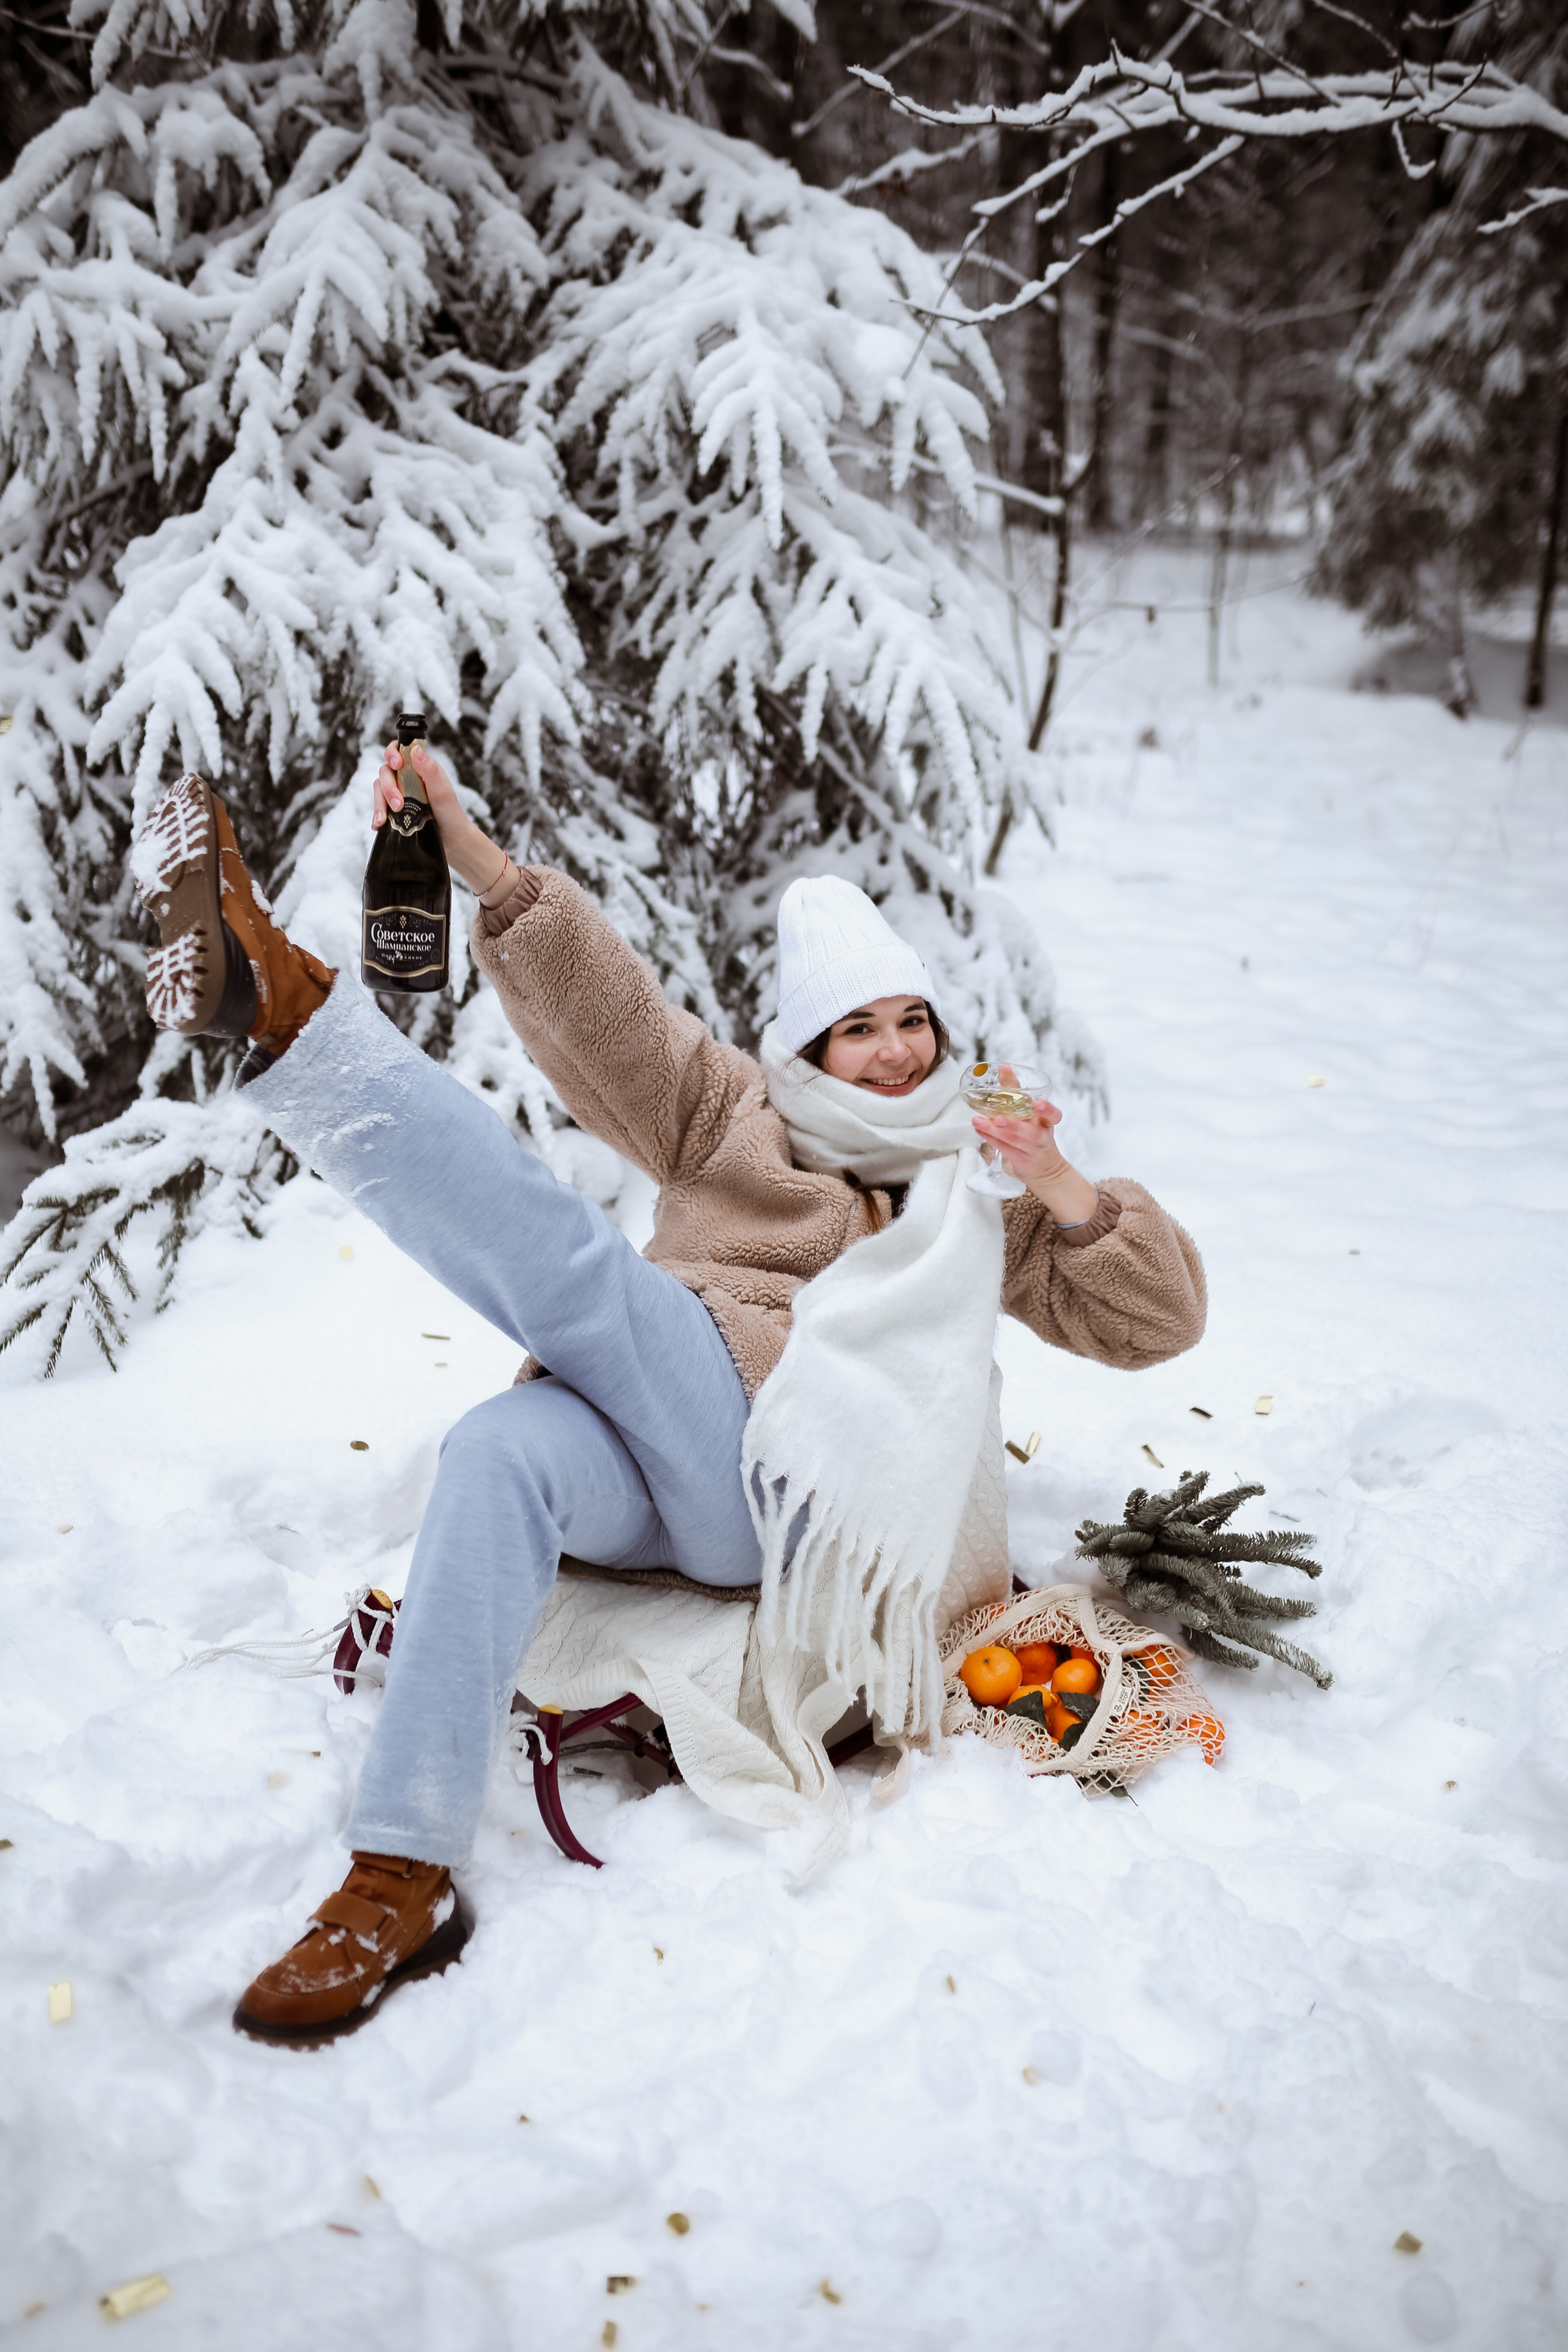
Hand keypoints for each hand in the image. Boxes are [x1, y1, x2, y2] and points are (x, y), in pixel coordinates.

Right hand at [372, 739, 511, 900]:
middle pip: (386, 772)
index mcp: (419, 768)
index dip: (392, 753)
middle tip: (399, 805)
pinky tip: (377, 825)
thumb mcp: (442, 791)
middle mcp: (407, 779)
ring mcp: (400, 794)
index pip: (399, 751)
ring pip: (379, 790)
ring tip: (383, 820)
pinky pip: (380, 808)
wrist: (452, 841)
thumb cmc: (450, 813)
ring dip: (379, 804)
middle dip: (389, 788)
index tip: (398, 764)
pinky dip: (376, 816)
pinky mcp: (394, 811)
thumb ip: (429, 770)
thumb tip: (415, 750)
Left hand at [971, 1066, 1097, 1222]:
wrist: (1047, 1169)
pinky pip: (1004, 1148)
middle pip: (1030, 1131)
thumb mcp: (1033, 1114)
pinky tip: (978, 1128)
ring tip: (978, 1121)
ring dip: (995, 1131)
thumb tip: (1004, 1068)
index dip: (1047, 1109)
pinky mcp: (1021, 1160)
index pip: (1053, 1115)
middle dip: (1014, 1124)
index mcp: (1047, 1122)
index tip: (1039, 1103)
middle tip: (998, 1118)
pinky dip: (990, 1138)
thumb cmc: (1036, 1135)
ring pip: (1013, 1141)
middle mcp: (1041, 1136)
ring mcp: (1031, 1150)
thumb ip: (1019, 1094)